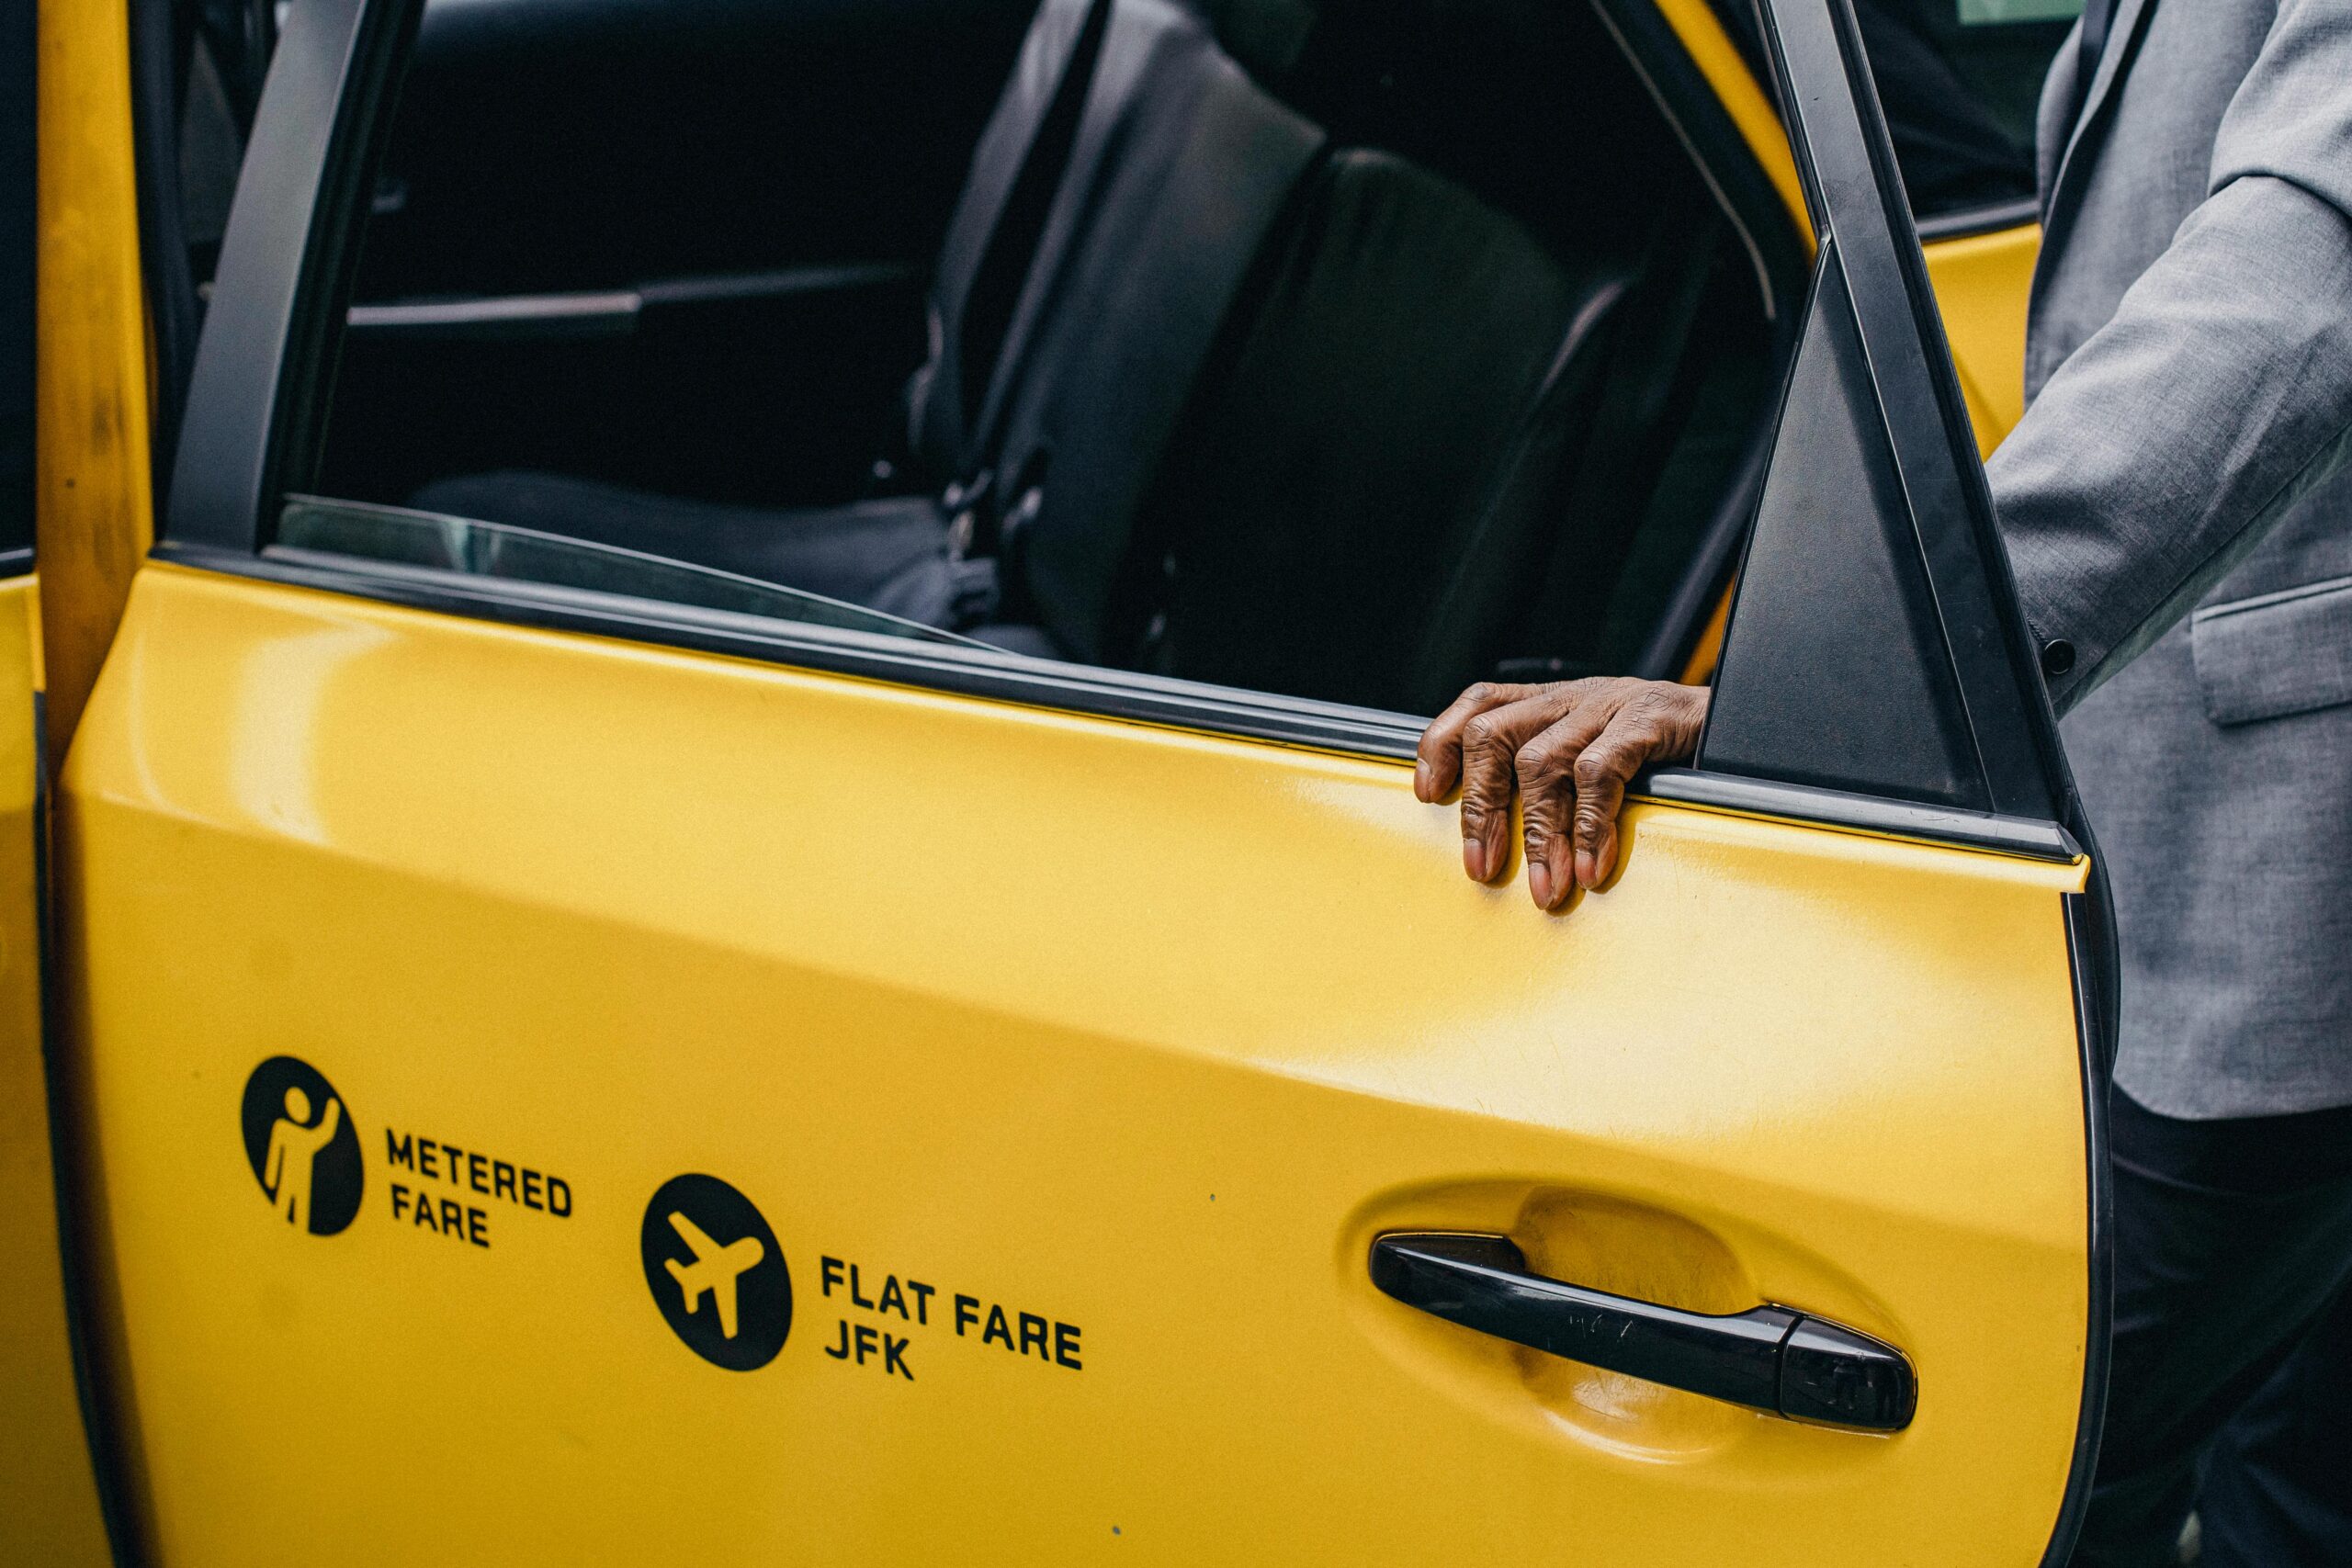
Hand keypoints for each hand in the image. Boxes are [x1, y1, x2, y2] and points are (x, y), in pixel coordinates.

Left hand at [1414, 678, 1710, 908]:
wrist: (1749, 722)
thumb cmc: (1669, 751)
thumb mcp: (1601, 753)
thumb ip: (1557, 780)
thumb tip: (1506, 839)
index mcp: (1555, 701)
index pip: (1479, 704)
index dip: (1443, 743)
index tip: (1429, 794)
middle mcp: (1573, 697)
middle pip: (1494, 737)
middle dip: (1482, 810)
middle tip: (1481, 869)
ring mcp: (1611, 705)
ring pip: (1542, 761)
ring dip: (1540, 834)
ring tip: (1547, 887)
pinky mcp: (1650, 721)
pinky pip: (1602, 773)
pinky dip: (1591, 826)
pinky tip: (1592, 866)